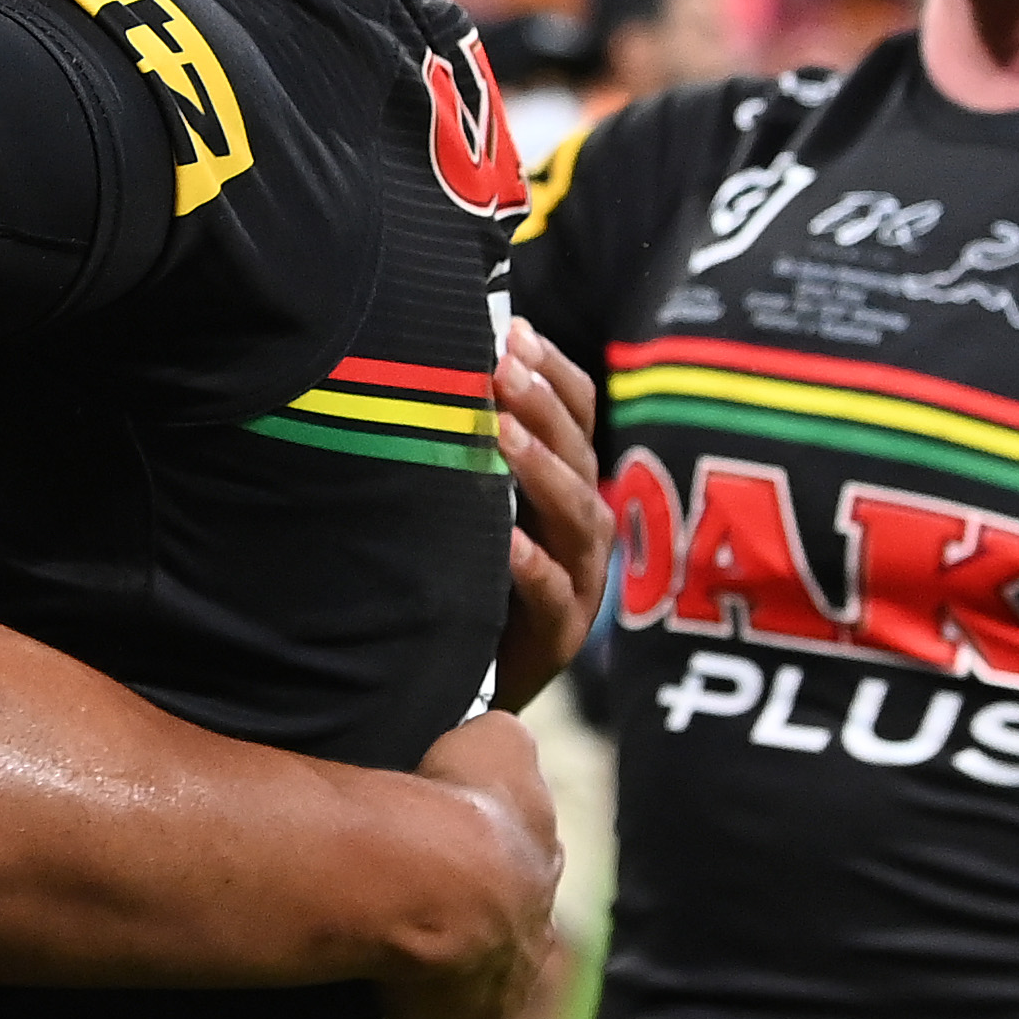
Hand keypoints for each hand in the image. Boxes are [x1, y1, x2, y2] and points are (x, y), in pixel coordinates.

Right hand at [381, 710, 559, 1018]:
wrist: (435, 880)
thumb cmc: (461, 804)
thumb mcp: (498, 740)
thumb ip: (504, 740)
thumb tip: (495, 735)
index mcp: (542, 863)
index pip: (521, 863)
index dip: (483, 856)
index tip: (445, 848)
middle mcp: (535, 933)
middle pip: (505, 930)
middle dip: (473, 920)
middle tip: (419, 903)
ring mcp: (502, 989)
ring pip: (474, 981)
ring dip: (443, 968)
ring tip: (395, 948)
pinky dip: (412, 1010)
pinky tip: (381, 985)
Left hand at [492, 317, 609, 714]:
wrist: (474, 686)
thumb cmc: (475, 580)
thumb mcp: (480, 507)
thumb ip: (475, 449)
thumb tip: (436, 369)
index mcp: (569, 487)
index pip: (578, 415)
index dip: (552, 372)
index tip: (514, 332)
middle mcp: (583, 528)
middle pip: (579, 455)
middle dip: (543, 405)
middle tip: (503, 365)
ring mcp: (579, 582)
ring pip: (574, 517)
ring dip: (541, 472)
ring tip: (504, 434)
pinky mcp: (558, 635)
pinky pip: (550, 595)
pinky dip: (531, 566)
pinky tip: (507, 542)